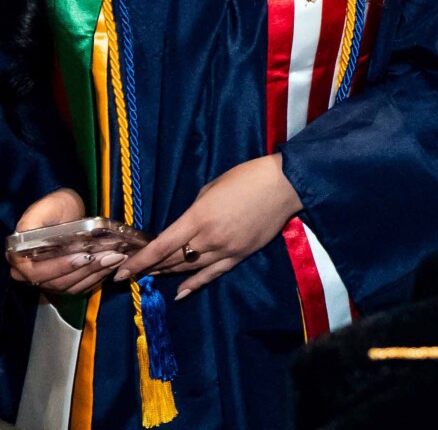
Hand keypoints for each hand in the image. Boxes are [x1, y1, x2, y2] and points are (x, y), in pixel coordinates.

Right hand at [5, 189, 125, 296]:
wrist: (67, 210)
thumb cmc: (55, 207)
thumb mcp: (44, 209)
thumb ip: (33, 222)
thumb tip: (29, 235)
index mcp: (21, 258)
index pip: (38, 273)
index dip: (62, 267)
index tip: (86, 256)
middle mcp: (31, 273)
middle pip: (58, 282)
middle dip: (87, 269)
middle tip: (112, 255)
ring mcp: (49, 279)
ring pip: (72, 286)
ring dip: (97, 273)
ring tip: (117, 257)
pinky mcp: (65, 280)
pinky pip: (81, 286)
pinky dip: (98, 276)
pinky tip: (113, 264)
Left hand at [116, 155, 302, 297]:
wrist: (284, 184)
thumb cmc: (246, 177)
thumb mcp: (211, 187)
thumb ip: (195, 211)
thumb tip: (186, 227)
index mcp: (198, 218)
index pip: (161, 246)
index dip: (139, 261)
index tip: (121, 272)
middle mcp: (209, 239)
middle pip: (172, 259)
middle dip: (150, 266)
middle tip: (133, 271)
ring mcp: (226, 250)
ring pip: (189, 268)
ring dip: (168, 273)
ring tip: (152, 275)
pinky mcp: (240, 255)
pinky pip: (213, 274)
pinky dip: (195, 284)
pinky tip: (180, 293)